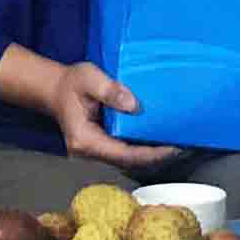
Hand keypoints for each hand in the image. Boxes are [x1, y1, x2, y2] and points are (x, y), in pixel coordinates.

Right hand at [51, 61, 181, 170]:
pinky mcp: (102, 147)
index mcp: (85, 140)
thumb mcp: (88, 77)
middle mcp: (90, 152)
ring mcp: (96, 153)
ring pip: (128, 160)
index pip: (123, 154)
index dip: (150, 154)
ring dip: (151, 155)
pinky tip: (159, 141)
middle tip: (183, 146)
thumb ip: (109, 90)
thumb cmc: (71, 83)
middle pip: (128, 162)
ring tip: (176, 144)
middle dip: (156, 157)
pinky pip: (125, 153)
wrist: (56, 90)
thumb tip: (134, 106)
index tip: (172, 147)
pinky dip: (143, 149)